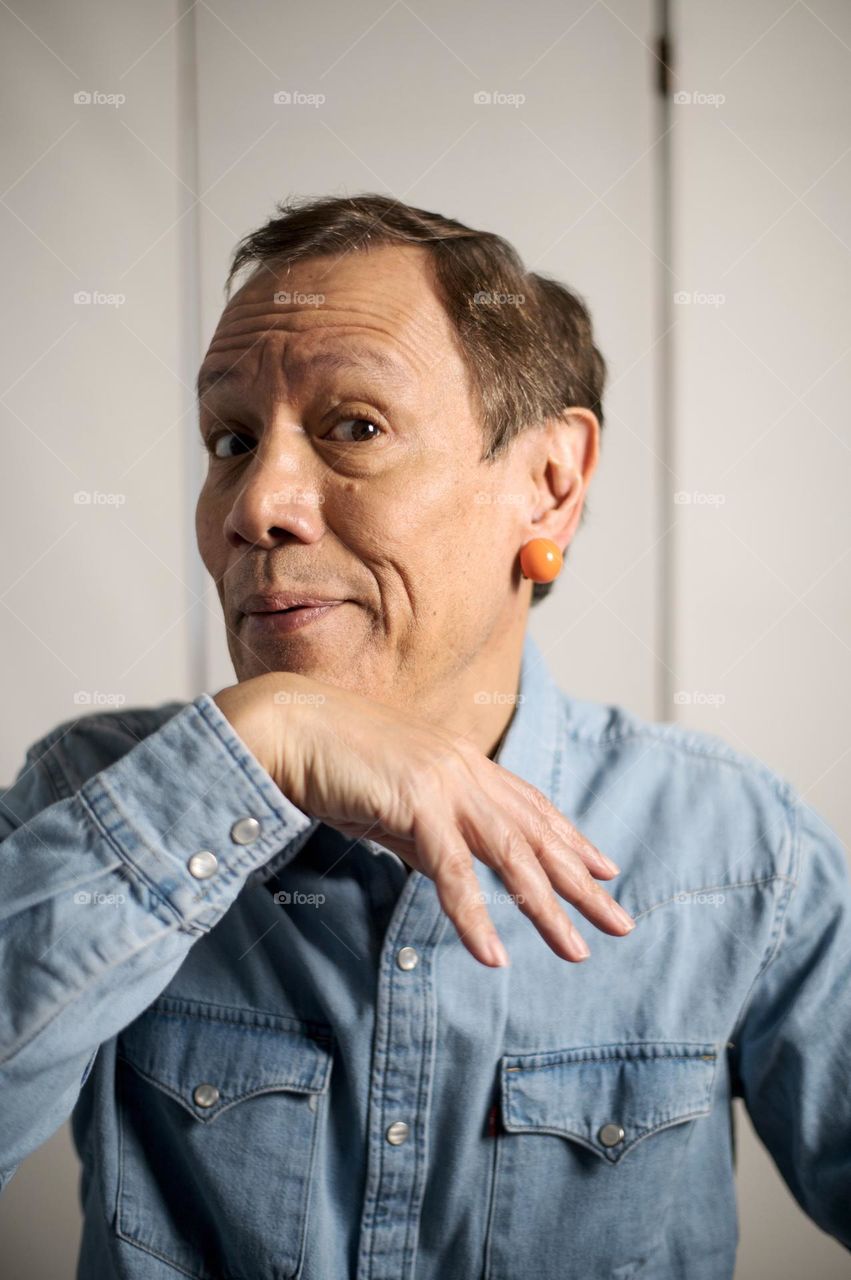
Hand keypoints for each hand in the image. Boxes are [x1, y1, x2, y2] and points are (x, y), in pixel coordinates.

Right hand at [212, 672, 635, 968]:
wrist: (287, 726)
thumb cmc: (332, 762)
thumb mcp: (393, 803)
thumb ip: (427, 835)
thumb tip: (451, 873)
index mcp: (462, 763)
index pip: (531, 807)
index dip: (570, 839)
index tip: (604, 869)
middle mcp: (464, 770)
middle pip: (536, 834)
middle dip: (580, 882)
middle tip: (620, 923)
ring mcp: (443, 783)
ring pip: (510, 854)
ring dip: (546, 907)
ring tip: (575, 950)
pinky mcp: (414, 803)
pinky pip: (452, 870)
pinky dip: (474, 915)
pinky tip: (493, 954)